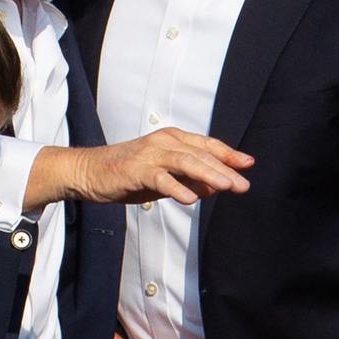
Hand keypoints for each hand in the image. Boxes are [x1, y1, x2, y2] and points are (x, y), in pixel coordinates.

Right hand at [27, 128, 253, 208]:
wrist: (89, 172)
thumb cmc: (126, 173)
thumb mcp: (163, 177)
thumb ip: (188, 179)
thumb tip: (215, 186)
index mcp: (171, 139)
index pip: (206, 145)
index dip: (228, 154)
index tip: (248, 164)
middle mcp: (163, 142)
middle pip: (200, 154)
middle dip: (225, 169)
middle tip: (244, 185)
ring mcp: (149, 154)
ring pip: (185, 161)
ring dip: (208, 174)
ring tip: (227, 187)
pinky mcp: (136, 169)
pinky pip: (160, 178)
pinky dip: (176, 187)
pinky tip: (191, 199)